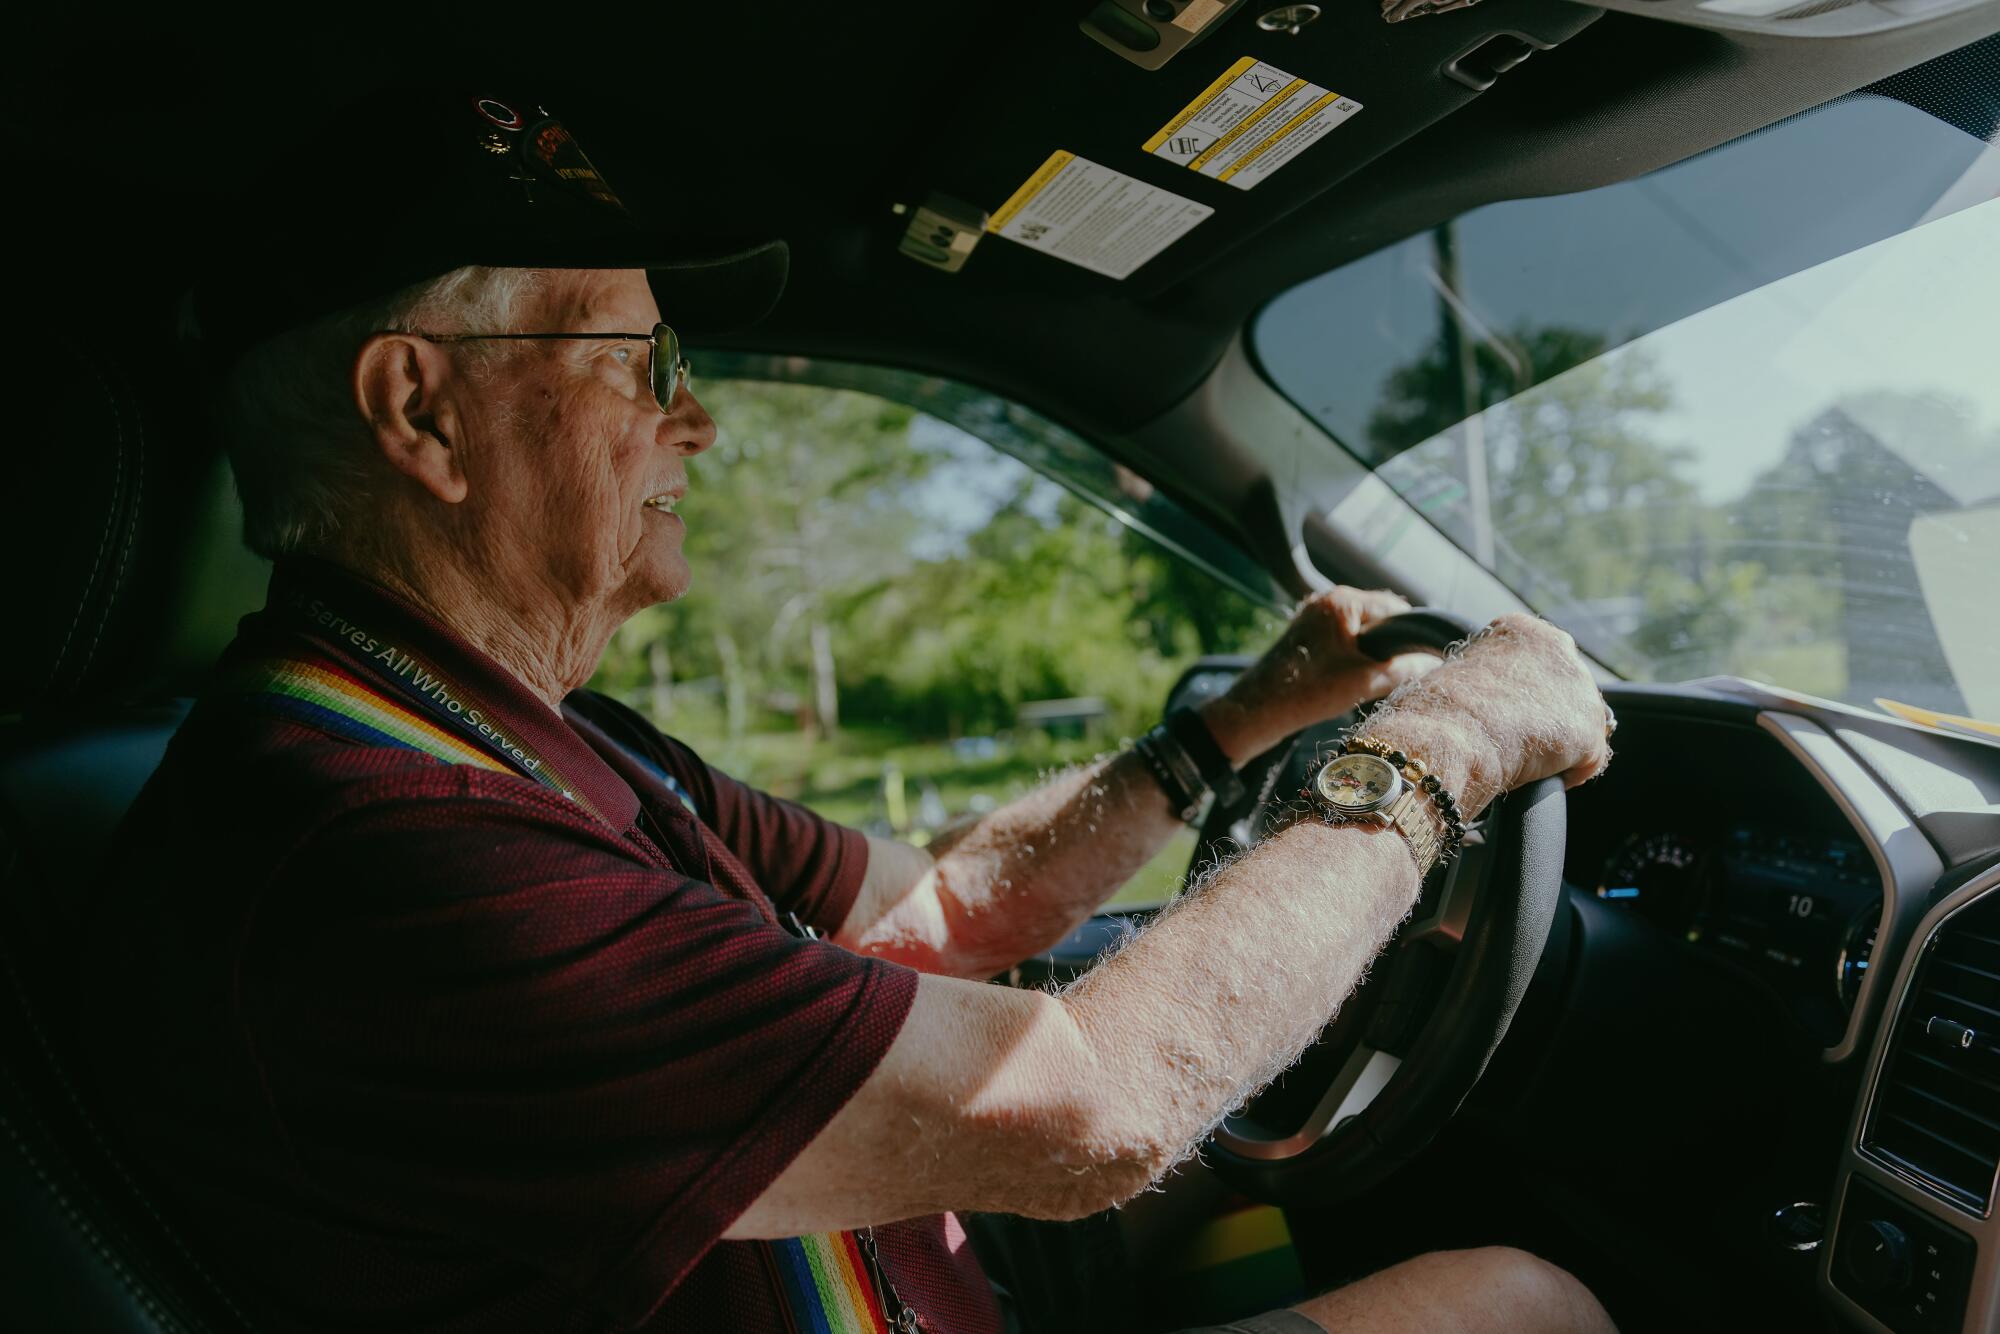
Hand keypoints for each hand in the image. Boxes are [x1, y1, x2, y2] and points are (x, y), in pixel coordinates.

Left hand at [1202, 587, 1439, 763]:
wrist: (1257, 711)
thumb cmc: (1309, 692)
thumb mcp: (1366, 681)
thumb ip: (1405, 668)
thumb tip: (1434, 662)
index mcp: (1343, 601)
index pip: (1395, 607)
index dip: (1410, 634)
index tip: (1422, 658)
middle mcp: (1326, 600)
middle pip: (1376, 617)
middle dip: (1389, 644)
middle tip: (1397, 673)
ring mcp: (1312, 616)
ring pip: (1358, 631)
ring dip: (1370, 652)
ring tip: (1371, 679)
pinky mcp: (1304, 635)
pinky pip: (1340, 639)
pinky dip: (1352, 656)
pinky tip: (1351, 679)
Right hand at [1364, 613, 1611, 818]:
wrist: (1447, 738)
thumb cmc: (1436, 713)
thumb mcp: (1460, 678)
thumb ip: (1489, 680)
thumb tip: (1488, 706)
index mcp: (1520, 629)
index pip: (1538, 662)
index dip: (1524, 694)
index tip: (1506, 716)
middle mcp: (1558, 646)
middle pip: (1565, 690)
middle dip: (1547, 717)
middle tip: (1516, 742)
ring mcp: (1579, 685)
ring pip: (1579, 724)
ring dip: (1557, 746)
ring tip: (1524, 762)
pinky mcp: (1590, 726)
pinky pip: (1586, 760)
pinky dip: (1565, 774)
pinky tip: (1536, 776)